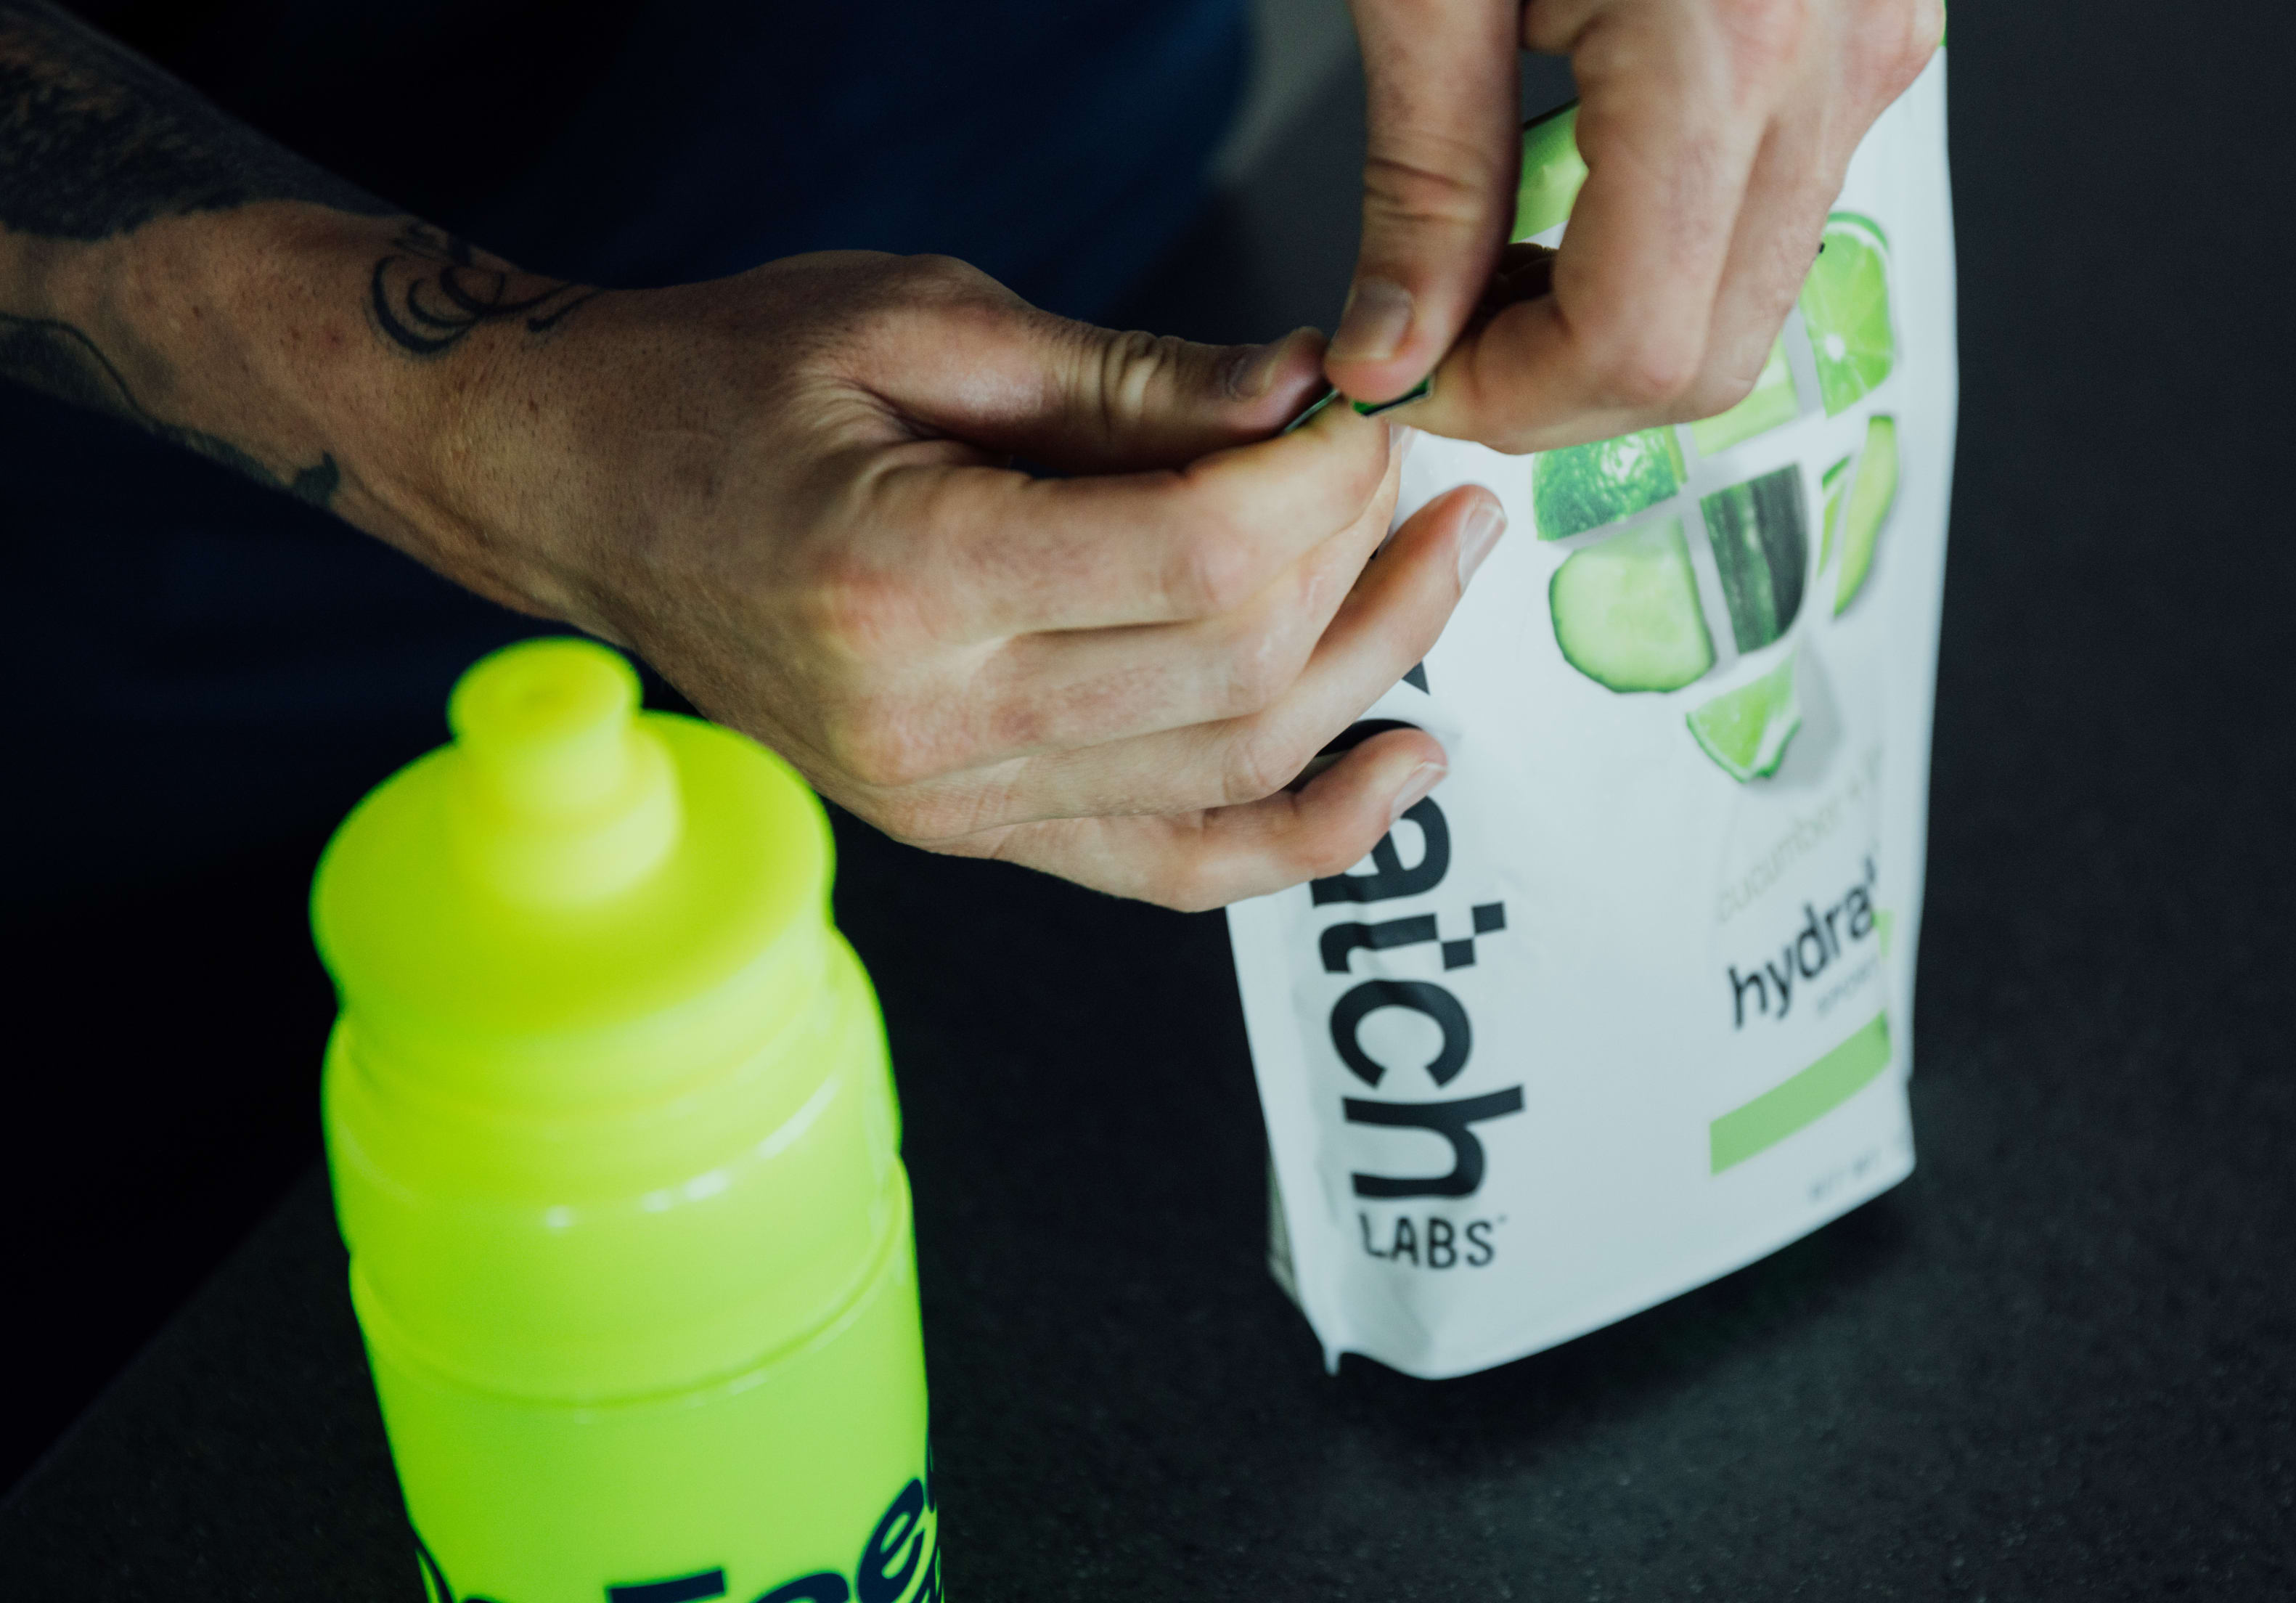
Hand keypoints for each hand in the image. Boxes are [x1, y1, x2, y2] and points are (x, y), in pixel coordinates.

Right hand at [431, 251, 1505, 908]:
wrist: (583, 490)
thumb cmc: (727, 382)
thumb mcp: (926, 325)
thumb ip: (1132, 381)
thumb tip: (1312, 398)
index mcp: (903, 579)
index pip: (1200, 566)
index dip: (1324, 488)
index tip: (1372, 411)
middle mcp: (929, 725)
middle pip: (1236, 674)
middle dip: (1363, 564)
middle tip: (1421, 470)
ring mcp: (952, 802)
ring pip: (1231, 769)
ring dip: (1367, 668)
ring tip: (1436, 561)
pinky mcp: (975, 832)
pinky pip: (1174, 866)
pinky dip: (1304, 834)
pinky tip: (1402, 768)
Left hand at [1327, 0, 1943, 450]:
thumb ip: (1422, 183)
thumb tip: (1392, 357)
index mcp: (1727, 43)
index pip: (1634, 345)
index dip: (1507, 399)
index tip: (1406, 377)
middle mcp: (1835, 57)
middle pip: (1710, 356)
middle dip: (1556, 390)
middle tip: (1433, 342)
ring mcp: (1874, 47)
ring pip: (1754, 302)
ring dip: (1613, 326)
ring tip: (1494, 260)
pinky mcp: (1871, 33)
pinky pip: (1779, 210)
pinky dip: (1671, 249)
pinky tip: (1578, 196)